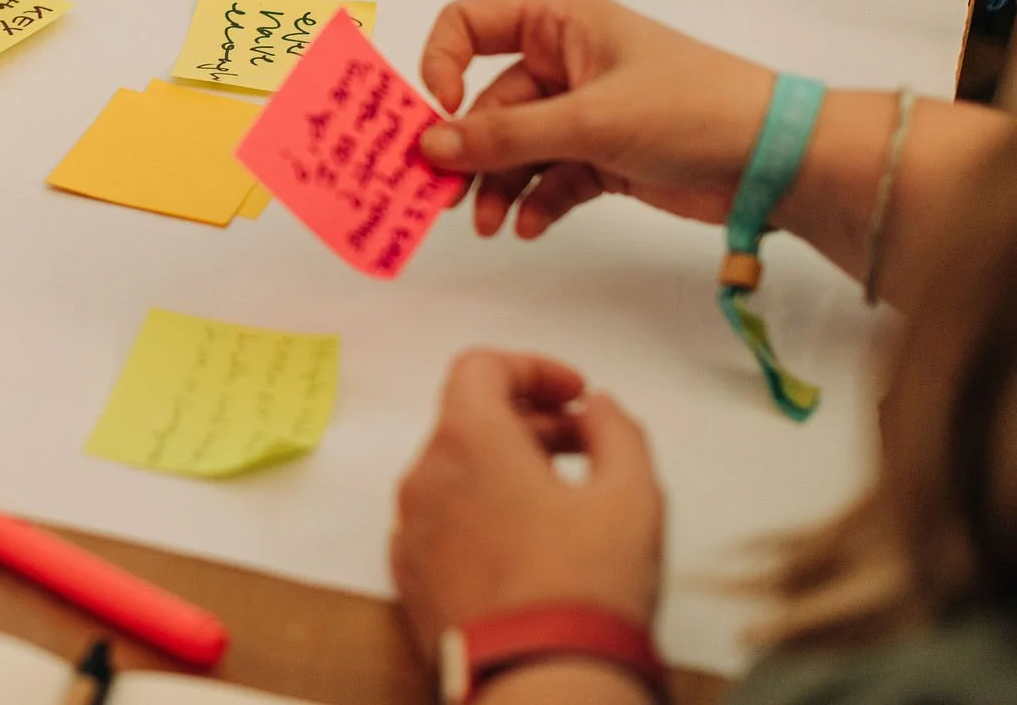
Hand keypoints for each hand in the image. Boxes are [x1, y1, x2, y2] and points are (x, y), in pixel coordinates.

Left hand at [392, 352, 663, 655]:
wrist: (541, 682)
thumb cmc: (584, 590)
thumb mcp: (631, 494)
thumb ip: (617, 430)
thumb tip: (598, 408)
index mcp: (468, 441)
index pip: (480, 367)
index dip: (533, 369)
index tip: (576, 394)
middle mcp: (424, 477)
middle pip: (468, 419)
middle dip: (529, 421)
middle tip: (585, 445)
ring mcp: (410, 530)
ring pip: (453, 471)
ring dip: (504, 467)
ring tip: (563, 498)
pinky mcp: (410, 577)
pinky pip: (441, 521)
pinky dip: (479, 512)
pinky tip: (528, 543)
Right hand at [415, 0, 774, 237]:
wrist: (774, 161)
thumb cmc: (689, 110)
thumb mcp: (589, 121)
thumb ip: (505, 137)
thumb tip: (430, 144)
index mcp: (560, 23)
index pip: (471, 22)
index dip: (443, 61)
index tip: (440, 112)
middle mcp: (565, 60)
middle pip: (488, 100)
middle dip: (467, 148)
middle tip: (441, 194)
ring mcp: (582, 110)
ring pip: (514, 146)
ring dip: (496, 184)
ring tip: (488, 224)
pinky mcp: (601, 154)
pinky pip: (547, 176)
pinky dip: (533, 201)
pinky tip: (529, 227)